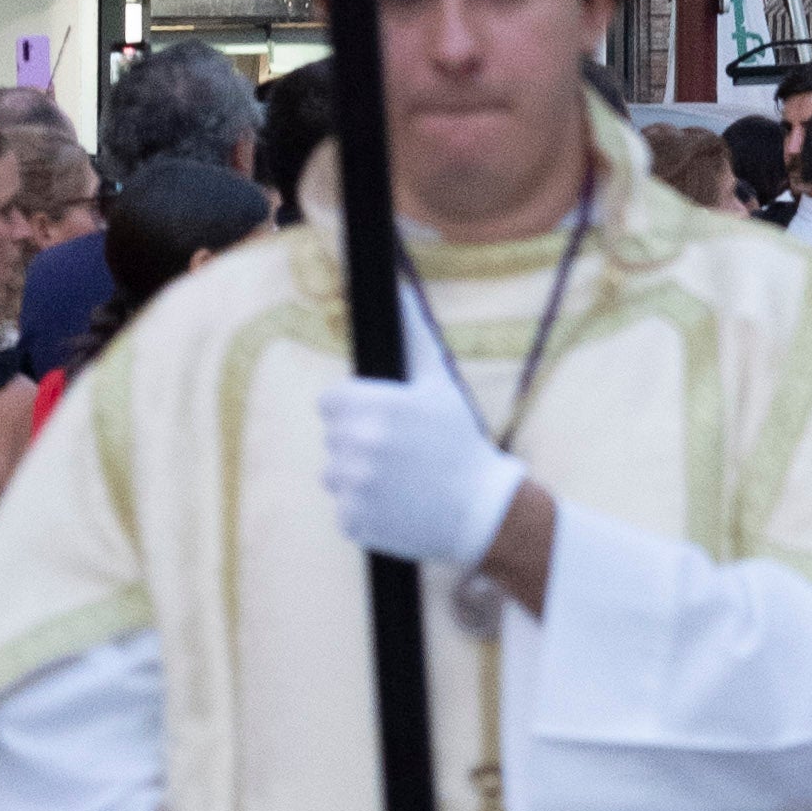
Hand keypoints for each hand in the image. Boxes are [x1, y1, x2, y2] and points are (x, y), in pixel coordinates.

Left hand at [316, 348, 520, 578]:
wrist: (481, 510)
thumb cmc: (460, 441)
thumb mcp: (441, 384)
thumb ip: (414, 336)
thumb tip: (399, 289)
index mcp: (375, 409)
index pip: (330, 402)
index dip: (356, 408)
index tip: (384, 419)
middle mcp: (359, 447)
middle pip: (333, 437)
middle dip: (359, 441)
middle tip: (400, 451)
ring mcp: (354, 488)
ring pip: (334, 473)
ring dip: (358, 476)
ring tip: (398, 479)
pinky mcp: (353, 522)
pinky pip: (343, 508)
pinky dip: (364, 508)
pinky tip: (396, 504)